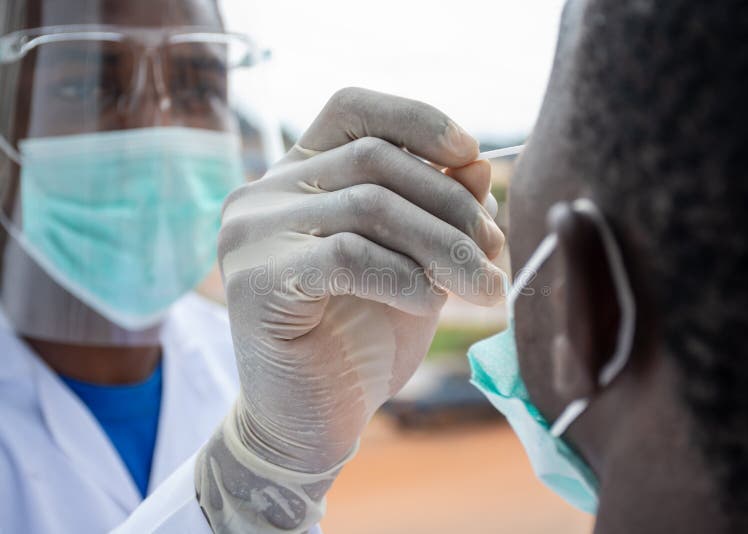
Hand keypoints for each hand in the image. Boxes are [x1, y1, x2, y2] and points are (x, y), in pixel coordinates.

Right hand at [195, 88, 504, 532]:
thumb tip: (477, 162)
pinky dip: (405, 277)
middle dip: (450, 204)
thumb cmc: (363, 338)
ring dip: (441, 245)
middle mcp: (262, 193)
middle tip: (494, 251)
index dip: (416, 119)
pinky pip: (348, 255)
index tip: (470, 153)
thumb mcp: (415, 263)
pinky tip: (429, 305)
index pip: (350, 110)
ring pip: (367, 205)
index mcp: (296, 177)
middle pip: (373, 159)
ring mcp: (251, 234)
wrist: (310, 422)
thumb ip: (438, 210)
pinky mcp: (256, 280)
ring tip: (481, 286)